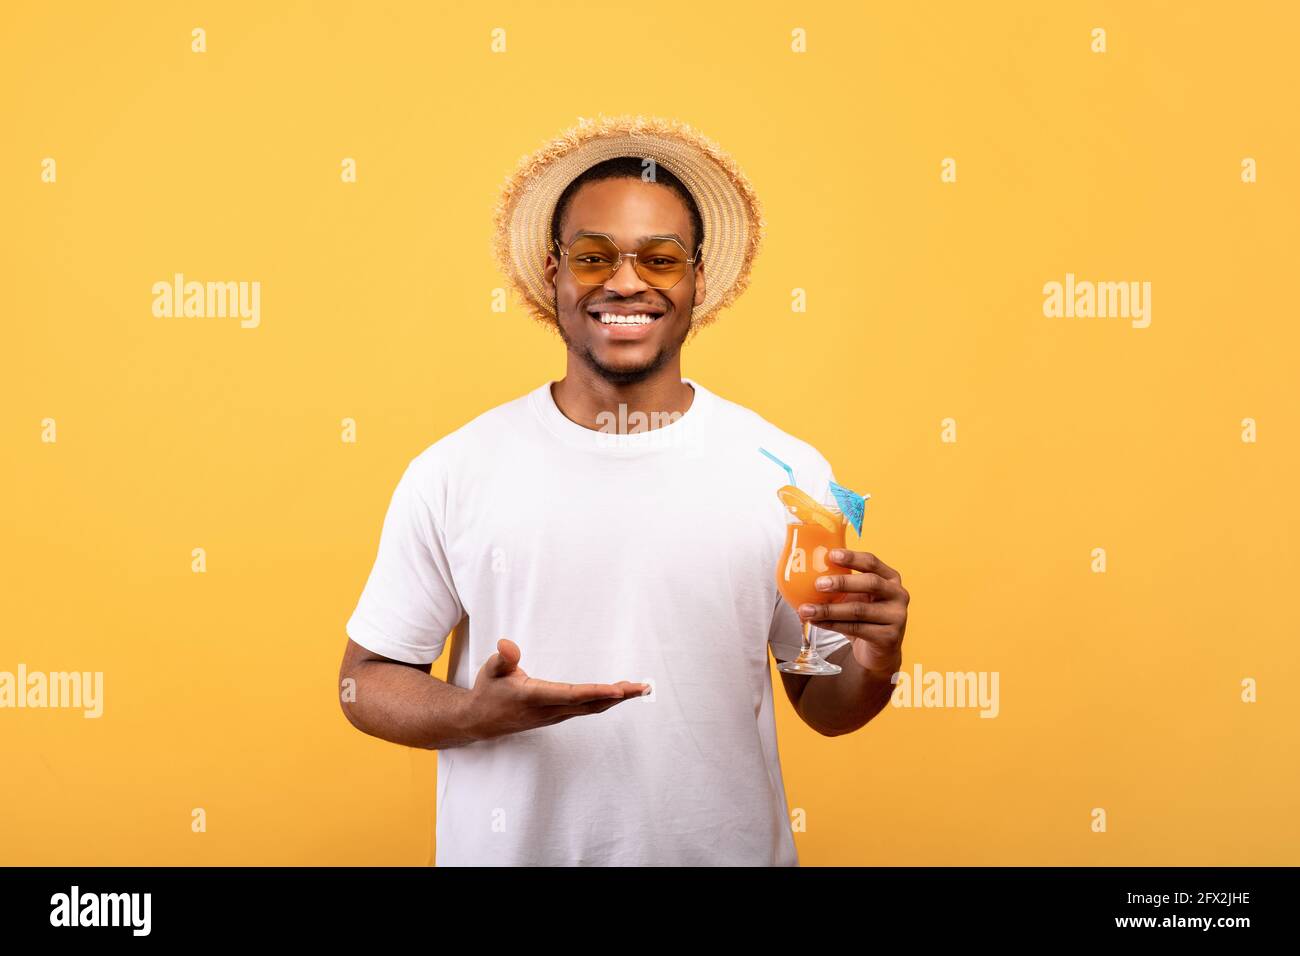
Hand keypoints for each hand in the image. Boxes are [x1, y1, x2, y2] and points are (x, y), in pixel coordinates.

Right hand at [467, 638, 648, 739]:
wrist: (481, 721)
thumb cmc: (489, 691)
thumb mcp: (490, 670)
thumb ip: (502, 658)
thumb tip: (508, 645)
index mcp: (534, 697)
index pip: (572, 694)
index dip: (597, 692)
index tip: (620, 690)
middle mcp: (549, 710)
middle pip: (591, 704)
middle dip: (619, 696)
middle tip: (644, 687)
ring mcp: (556, 715)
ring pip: (592, 708)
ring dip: (616, 699)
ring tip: (640, 688)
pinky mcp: (558, 715)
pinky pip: (587, 709)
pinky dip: (605, 700)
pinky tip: (619, 693)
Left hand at [798, 549, 908, 679]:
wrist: (879, 652)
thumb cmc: (865, 619)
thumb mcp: (856, 598)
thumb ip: (841, 586)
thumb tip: (805, 574)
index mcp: (890, 578)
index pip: (872, 562)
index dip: (852, 557)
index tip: (831, 555)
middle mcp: (898, 594)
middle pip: (871, 582)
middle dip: (842, 582)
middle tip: (818, 584)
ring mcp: (897, 616)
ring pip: (859, 610)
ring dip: (829, 610)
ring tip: (807, 609)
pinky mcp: (889, 637)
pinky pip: (856, 628)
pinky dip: (833, 625)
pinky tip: (817, 622)